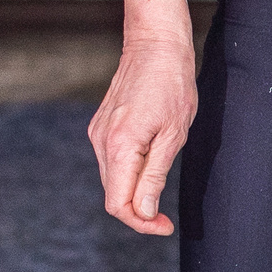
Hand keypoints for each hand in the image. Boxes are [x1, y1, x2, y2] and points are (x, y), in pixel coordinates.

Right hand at [88, 35, 195, 234]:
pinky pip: (112, 161)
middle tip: (166, 216)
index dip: (140, 223)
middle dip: (138, 211)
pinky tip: (149, 159)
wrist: (154, 45)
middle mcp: (101, 141)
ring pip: (112, 179)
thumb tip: (143, 212)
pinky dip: (129, 172)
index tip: (164, 226)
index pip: (118, 204)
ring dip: (134, 191)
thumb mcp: (173, 135)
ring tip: (160, 181)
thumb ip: (154, 176)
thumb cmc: (171, 84)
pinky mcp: (101, 126)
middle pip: (113, 194)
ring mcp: (98, 133)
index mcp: (120, 146)